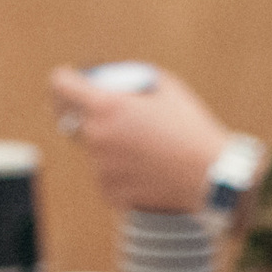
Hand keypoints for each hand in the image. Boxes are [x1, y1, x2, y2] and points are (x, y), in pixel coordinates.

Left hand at [49, 64, 228, 212]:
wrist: (211, 176)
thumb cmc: (191, 128)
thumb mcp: (166, 87)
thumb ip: (133, 78)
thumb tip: (116, 79)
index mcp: (106, 106)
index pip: (60, 85)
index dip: (64, 80)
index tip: (71, 82)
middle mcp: (97, 137)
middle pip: (73, 120)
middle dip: (90, 116)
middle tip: (117, 119)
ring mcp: (101, 169)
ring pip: (93, 151)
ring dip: (109, 147)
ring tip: (145, 150)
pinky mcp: (110, 193)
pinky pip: (106, 177)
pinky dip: (120, 173)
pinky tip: (147, 171)